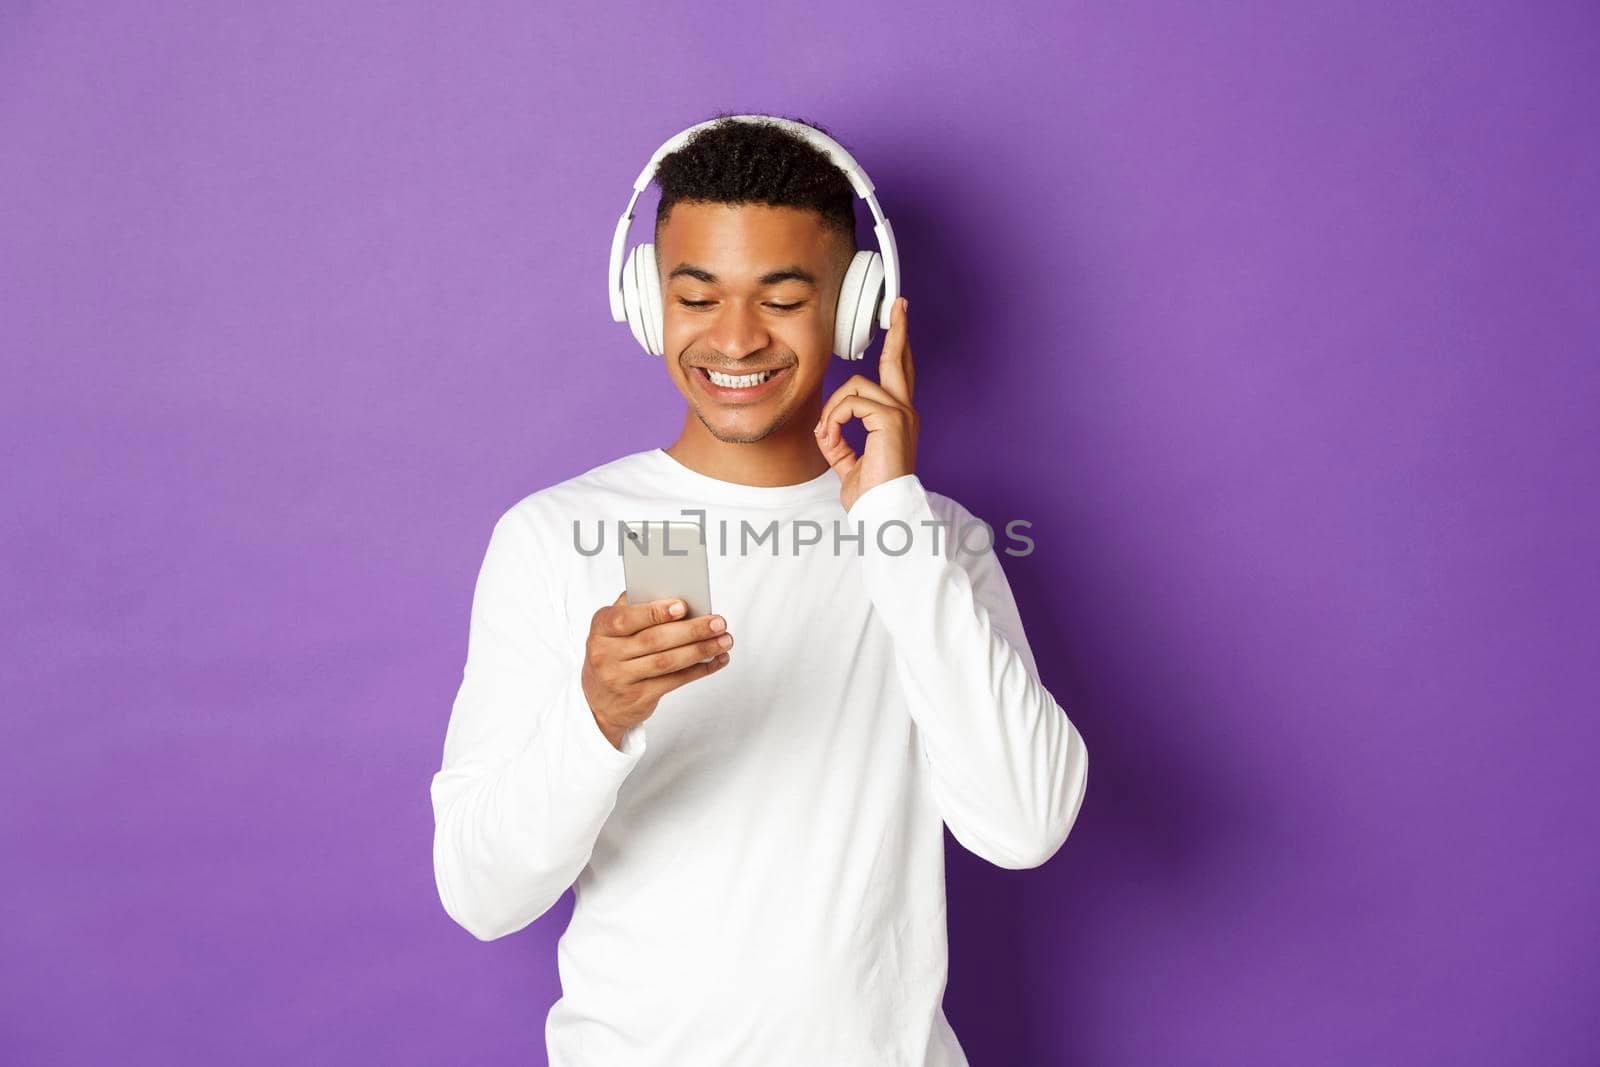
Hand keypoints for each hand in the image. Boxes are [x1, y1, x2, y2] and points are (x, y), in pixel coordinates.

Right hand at [581, 592, 731, 748]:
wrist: (597, 703)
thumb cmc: (613, 654)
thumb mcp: (612, 630)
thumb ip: (634, 608)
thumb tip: (673, 593)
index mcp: (601, 628)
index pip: (626, 618)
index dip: (655, 612)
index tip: (683, 606)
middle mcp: (606, 654)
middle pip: (654, 640)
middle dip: (691, 630)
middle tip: (718, 622)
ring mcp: (621, 678)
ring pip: (667, 662)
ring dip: (700, 650)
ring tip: (724, 640)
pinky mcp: (638, 697)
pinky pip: (674, 681)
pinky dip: (699, 669)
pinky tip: (716, 660)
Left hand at [813, 296, 917, 511]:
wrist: (881, 510)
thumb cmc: (870, 491)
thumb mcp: (846, 459)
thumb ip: (838, 439)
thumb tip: (824, 427)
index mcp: (897, 418)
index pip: (898, 375)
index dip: (897, 348)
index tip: (898, 322)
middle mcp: (904, 411)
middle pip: (899, 361)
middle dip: (898, 330)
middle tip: (900, 303)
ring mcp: (900, 413)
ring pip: (855, 386)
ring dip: (833, 410)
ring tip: (829, 436)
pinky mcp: (890, 419)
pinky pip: (849, 404)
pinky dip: (834, 421)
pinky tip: (833, 439)